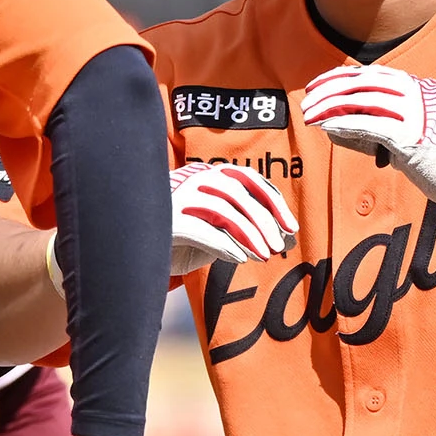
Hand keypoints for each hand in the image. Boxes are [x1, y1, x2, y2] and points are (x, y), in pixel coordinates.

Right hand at [170, 163, 297, 275]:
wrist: (144, 249)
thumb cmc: (186, 239)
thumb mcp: (221, 231)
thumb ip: (247, 227)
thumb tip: (286, 237)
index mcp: (210, 176)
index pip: (248, 178)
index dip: (273, 200)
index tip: (291, 227)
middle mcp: (195, 181)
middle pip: (238, 192)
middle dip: (264, 220)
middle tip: (279, 247)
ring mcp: (179, 199)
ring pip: (222, 209)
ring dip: (249, 234)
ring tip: (264, 255)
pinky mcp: (168, 221)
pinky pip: (201, 229)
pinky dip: (224, 244)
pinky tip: (241, 258)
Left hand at [301, 65, 435, 235]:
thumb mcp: (415, 140)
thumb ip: (380, 131)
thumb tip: (337, 127)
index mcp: (423, 90)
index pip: (375, 74)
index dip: (342, 77)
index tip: (320, 86)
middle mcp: (421, 94)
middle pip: (366, 81)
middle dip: (331, 88)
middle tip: (308, 100)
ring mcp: (420, 113)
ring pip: (364, 98)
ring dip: (331, 106)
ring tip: (311, 115)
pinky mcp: (415, 136)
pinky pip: (371, 123)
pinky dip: (345, 123)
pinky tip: (328, 127)